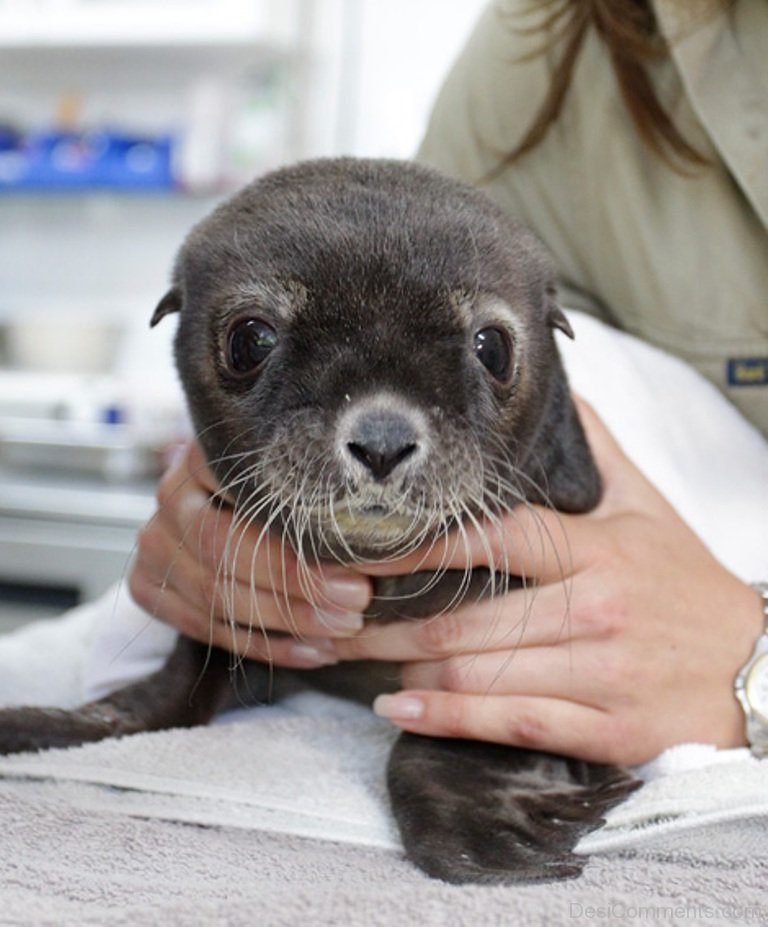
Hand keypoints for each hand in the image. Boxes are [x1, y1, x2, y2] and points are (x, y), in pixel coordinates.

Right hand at [128, 441, 371, 667]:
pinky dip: (265, 646)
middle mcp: (172, 493)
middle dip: (296, 588)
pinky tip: (314, 652)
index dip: (303, 545)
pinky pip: (204, 627)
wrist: (227, 509)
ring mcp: (155, 540)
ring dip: (286, 623)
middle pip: (226, 549)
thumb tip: (405, 524)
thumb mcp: (307, 475)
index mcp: (210, 453)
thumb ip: (331, 489)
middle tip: (355, 608)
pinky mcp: (148, 584)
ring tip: (342, 632)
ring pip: (215, 594)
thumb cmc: (291, 488)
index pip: (250, 502)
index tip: (363, 575)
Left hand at [335, 399, 764, 764]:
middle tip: (335, 612)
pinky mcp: (607, 729)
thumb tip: (561, 387)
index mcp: (597, 549)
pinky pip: (512, 724)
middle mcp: (594, 607)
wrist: (762, 670)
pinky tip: (398, 708)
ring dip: (405, 666)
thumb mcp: (650, 506)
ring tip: (354, 655)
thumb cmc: (689, 585)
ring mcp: (600, 672)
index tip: (363, 546)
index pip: (492, 536)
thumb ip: (599, 450)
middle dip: (389, 618)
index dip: (419, 543)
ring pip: (479, 671)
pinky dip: (447, 720)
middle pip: (467, 613)